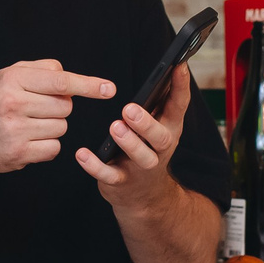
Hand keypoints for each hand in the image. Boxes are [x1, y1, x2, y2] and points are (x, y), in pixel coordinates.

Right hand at [0, 59, 116, 175]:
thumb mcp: (7, 76)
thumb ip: (40, 71)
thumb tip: (70, 79)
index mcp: (12, 80)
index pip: (61, 81)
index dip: (88, 85)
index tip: (109, 89)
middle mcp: (13, 104)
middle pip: (65, 106)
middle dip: (58, 108)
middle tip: (34, 109)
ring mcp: (16, 130)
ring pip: (62, 128)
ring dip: (52, 127)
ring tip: (27, 125)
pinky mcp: (19, 153)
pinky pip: (54, 148)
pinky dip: (46, 146)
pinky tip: (27, 141)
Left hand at [77, 64, 188, 209]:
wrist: (146, 197)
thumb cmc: (149, 149)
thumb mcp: (160, 125)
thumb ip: (162, 102)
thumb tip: (169, 67)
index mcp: (169, 129)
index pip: (179, 106)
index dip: (181, 86)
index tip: (178, 66)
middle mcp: (160, 149)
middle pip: (160, 137)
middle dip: (146, 124)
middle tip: (130, 109)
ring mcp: (142, 167)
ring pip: (140, 157)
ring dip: (128, 142)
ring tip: (115, 127)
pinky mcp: (122, 182)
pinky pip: (109, 176)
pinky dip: (95, 166)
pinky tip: (82, 154)